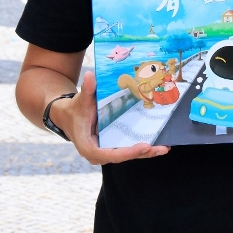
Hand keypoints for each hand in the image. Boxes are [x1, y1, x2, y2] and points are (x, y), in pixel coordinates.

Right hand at [51, 70, 169, 164]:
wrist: (68, 116)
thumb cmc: (75, 109)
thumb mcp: (81, 99)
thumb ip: (87, 89)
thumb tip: (89, 75)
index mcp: (88, 147)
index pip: (109, 155)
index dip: (128, 152)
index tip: (144, 147)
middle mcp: (98, 154)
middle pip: (122, 156)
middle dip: (143, 153)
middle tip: (161, 148)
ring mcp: (105, 152)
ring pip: (127, 155)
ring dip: (146, 152)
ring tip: (164, 148)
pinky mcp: (111, 148)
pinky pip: (127, 149)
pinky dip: (141, 148)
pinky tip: (157, 144)